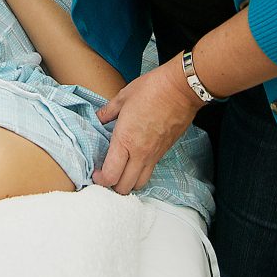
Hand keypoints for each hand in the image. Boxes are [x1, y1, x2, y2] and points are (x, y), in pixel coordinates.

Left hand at [93, 58, 202, 193]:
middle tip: (105, 174)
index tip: (95, 172)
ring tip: (119, 171)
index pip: (111, 175)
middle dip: (112, 186)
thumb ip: (107, 112)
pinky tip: (134, 161)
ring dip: (128, 182)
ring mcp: (154, 155)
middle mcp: (140, 153)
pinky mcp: (164, 152)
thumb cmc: (152, 89)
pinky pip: (150, 171)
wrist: (181, 89)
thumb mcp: (123, 97)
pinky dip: (140, 173)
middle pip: (125, 187)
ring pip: (140, 184)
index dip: (100, 179)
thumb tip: (97, 118)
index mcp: (125, 140)